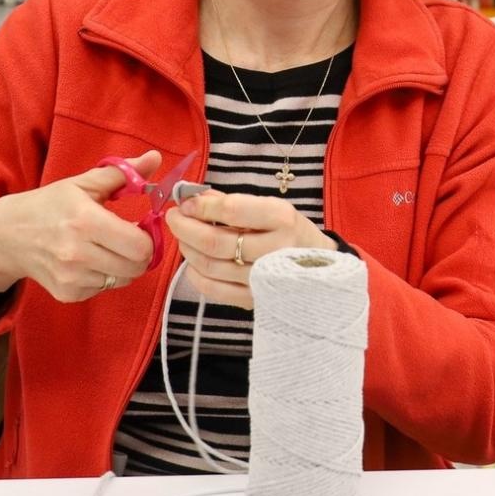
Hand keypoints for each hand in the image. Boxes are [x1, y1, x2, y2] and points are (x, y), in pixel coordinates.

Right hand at [0, 151, 159, 302]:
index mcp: (85, 221)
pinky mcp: (67, 293)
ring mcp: (71, 277)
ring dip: (123, 265)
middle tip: (129, 239)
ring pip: (123, 279)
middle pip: (136, 267)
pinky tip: (90, 260)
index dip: (149, 237)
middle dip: (141, 253)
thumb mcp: (83, 183)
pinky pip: (104, 289)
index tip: (141, 226)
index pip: (140, 245)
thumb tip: (155, 158)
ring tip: (108, 248)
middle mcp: (77, 253)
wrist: (7, 234)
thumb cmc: (49, 205)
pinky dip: (105, 276)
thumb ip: (122, 172)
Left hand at [165, 190, 337, 309]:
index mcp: (282, 219)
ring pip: (211, 266)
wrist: (320, 268)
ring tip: (183, 237)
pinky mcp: (255, 300)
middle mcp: (275, 250)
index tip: (185, 202)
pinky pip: (214, 290)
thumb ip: (230, 202)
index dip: (202, 206)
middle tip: (173, 217)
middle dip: (185, 228)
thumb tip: (191, 196)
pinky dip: (196, 275)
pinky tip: (193, 262)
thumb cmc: (289, 232)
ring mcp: (265, 279)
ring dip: (188, 249)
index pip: (232, 210)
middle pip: (216, 242)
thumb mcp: (269, 208)